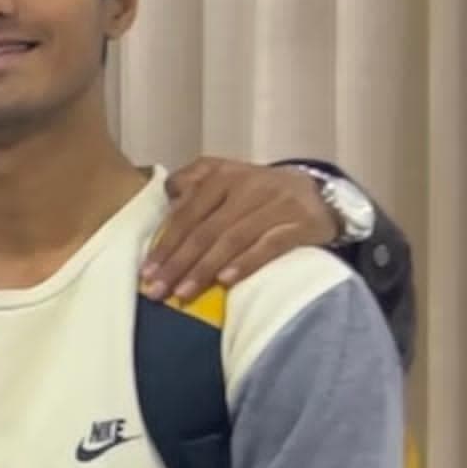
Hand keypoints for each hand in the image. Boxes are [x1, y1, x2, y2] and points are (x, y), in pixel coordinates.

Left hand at [140, 157, 340, 303]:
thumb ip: (193, 182)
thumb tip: (168, 198)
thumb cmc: (259, 193)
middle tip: (157, 290)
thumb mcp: (226, 178)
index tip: (145, 273)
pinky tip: (225, 281)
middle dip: (178, 263)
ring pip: (233, 239)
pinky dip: (246, 263)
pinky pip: (270, 245)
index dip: (166, 244)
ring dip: (205, 269)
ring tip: (183, 292)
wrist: (320, 194)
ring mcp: (277, 204)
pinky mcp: (302, 223)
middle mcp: (249, 186)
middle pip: (206, 229)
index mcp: (223, 175)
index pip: (187, 213)